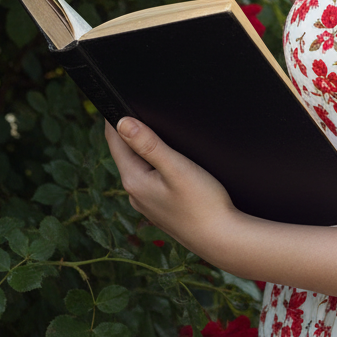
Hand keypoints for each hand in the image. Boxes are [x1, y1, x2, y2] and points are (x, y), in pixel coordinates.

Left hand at [104, 117, 235, 260]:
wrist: (222, 239)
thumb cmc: (203, 203)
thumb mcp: (176, 167)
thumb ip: (148, 144)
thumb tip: (122, 122)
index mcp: (134, 181)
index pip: (115, 142)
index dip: (114, 118)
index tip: (114, 97)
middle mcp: (135, 194)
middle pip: (125, 153)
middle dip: (128, 131)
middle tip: (132, 105)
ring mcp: (147, 204)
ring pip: (138, 167)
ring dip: (140, 148)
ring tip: (148, 126)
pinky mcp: (160, 209)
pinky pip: (149, 179)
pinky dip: (152, 163)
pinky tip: (165, 160)